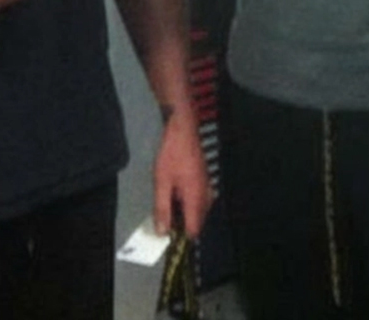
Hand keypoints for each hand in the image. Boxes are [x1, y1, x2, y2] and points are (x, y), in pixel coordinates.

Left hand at [153, 106, 212, 237]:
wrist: (183, 128)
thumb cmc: (172, 153)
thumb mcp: (161, 182)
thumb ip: (162, 209)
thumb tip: (163, 232)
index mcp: (196, 198)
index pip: (194, 230)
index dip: (182, 239)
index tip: (169, 240)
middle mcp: (205, 194)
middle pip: (198, 222)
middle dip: (182, 226)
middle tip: (165, 221)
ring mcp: (207, 185)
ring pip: (199, 210)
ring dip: (185, 214)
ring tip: (168, 207)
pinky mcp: (204, 178)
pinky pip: (199, 199)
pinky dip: (188, 203)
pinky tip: (176, 195)